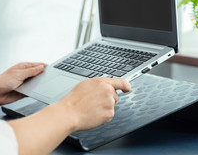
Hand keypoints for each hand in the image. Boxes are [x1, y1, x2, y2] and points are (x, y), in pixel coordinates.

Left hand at [0, 62, 46, 105]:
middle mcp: (24, 74)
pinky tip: (39, 91)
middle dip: (43, 76)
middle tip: (50, 77)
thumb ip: (31, 71)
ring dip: (39, 84)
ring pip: (36, 83)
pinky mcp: (24, 91)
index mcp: (23, 67)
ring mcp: (25, 83)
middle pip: (38, 74)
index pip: (37, 65)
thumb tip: (41, 67)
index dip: (44, 66)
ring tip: (45, 85)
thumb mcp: (19, 74)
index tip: (52, 69)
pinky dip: (36, 91)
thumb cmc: (2, 82)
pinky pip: (33, 91)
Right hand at [8, 77, 130, 154]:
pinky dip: (103, 116)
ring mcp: (110, 103)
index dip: (126, 85)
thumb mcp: (86, 85)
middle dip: (108, 99)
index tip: (128, 88)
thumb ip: (99, 84)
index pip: (120, 82)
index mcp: (102, 82)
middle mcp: (108, 91)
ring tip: (91, 108)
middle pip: (115, 96)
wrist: (69, 113)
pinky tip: (93, 114)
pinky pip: (109, 115)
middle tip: (94, 102)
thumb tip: (106, 86)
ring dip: (105, 108)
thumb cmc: (74, 100)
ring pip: (112, 106)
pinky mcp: (109, 114)